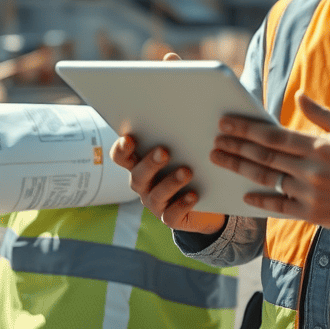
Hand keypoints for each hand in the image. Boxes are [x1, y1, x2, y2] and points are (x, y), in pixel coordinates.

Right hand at [110, 133, 226, 234]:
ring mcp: (156, 203)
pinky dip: (181, 204)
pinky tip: (193, 195)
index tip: (130, 138)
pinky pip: (170, 215)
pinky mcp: (170, 217)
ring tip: (187, 171)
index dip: (122, 149)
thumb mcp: (183, 150)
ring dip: (170, 182)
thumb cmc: (191, 165)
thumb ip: (176, 135)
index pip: (121, 157)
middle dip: (149, 163)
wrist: (207, 201)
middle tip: (163, 151)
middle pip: (137, 176)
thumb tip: (182, 111)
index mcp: (141, 165)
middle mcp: (144, 184)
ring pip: (155, 196)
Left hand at [211, 92, 329, 229]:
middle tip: (215, 140)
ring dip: (240, 168)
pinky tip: (245, 194)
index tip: (227, 123)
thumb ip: (322, 115)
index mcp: (319, 146)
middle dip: (236, 146)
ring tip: (220, 160)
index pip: (274, 135)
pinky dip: (260, 200)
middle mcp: (310, 169)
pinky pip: (278, 206)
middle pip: (263, 156)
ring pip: (266, 179)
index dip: (246, 128)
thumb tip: (299, 96)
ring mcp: (309, 193)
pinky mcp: (311, 213)